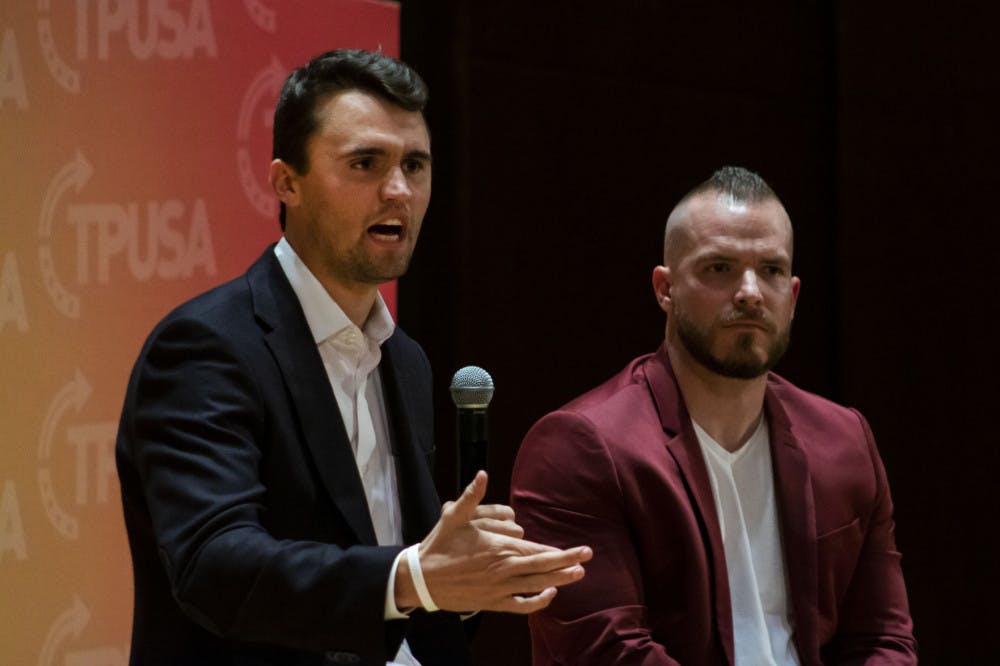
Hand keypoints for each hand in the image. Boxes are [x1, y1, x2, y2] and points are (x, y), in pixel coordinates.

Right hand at [395, 471, 591, 613]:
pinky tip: (549, 594)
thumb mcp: (454, 516)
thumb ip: (472, 496)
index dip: (562, 551)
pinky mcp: (493, 602)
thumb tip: (482, 474)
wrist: (422, 579)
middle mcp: (504, 569)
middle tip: (587, 558)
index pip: (538, 550)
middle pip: (544, 568)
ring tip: (578, 575)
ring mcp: (500, 589)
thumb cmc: (440, 545)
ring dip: (559, 580)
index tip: (581, 549)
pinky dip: (537, 602)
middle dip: (568, 562)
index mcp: (499, 548)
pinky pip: (521, 605)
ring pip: (536, 586)